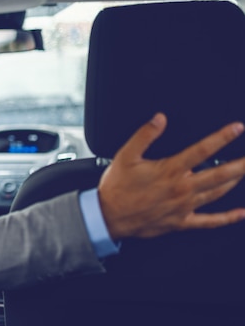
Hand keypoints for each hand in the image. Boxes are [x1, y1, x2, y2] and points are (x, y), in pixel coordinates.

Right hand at [98, 112, 244, 239]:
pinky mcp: (181, 221)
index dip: (222, 137)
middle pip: (220, 174)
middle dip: (241, 164)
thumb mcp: (125, 155)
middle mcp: (181, 188)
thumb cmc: (117, 187)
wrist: (109, 216)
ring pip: (218, 193)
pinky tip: (241, 214)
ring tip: (244, 172)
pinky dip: (228, 218)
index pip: (202, 150)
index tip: (237, 128)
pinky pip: (210, 221)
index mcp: (170, 170)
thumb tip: (160, 119)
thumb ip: (144, 135)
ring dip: (235, 181)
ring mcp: (184, 206)